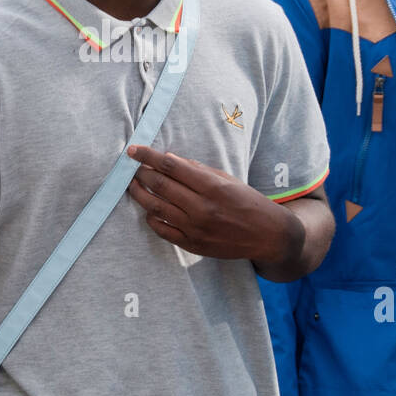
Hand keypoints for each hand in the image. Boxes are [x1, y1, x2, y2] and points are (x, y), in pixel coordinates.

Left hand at [125, 145, 301, 267]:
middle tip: (129, 166)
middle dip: (140, 173)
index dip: (148, 156)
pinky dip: (151, 218)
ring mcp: (195, 228)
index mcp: (211, 186)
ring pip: (155, 207)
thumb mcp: (227, 179)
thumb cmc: (247, 201)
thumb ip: (197, 170)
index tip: (133, 150)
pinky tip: (149, 209)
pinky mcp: (192, 245)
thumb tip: (168, 159)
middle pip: (159, 185)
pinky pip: (162, 230)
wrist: (267, 235)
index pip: (170, 166)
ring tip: (132, 185)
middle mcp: (201, 207)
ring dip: (139, 194)